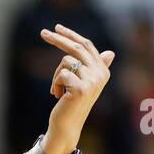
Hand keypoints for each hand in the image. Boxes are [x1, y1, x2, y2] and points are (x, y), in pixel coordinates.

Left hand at [40, 24, 115, 152]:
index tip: (57, 28)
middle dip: (58, 39)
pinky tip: (58, 96)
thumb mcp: (84, 83)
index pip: (87, 45)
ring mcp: (92, 81)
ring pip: (66, 61)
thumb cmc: (72, 103)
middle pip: (77, 48)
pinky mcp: (81, 88)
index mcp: (103, 70)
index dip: (72, 35)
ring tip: (59, 90)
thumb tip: (110, 53)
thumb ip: (94, 67)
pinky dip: (55, 84)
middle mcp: (101, 74)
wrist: (67, 126)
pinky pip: (62, 74)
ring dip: (56, 75)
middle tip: (43, 33)